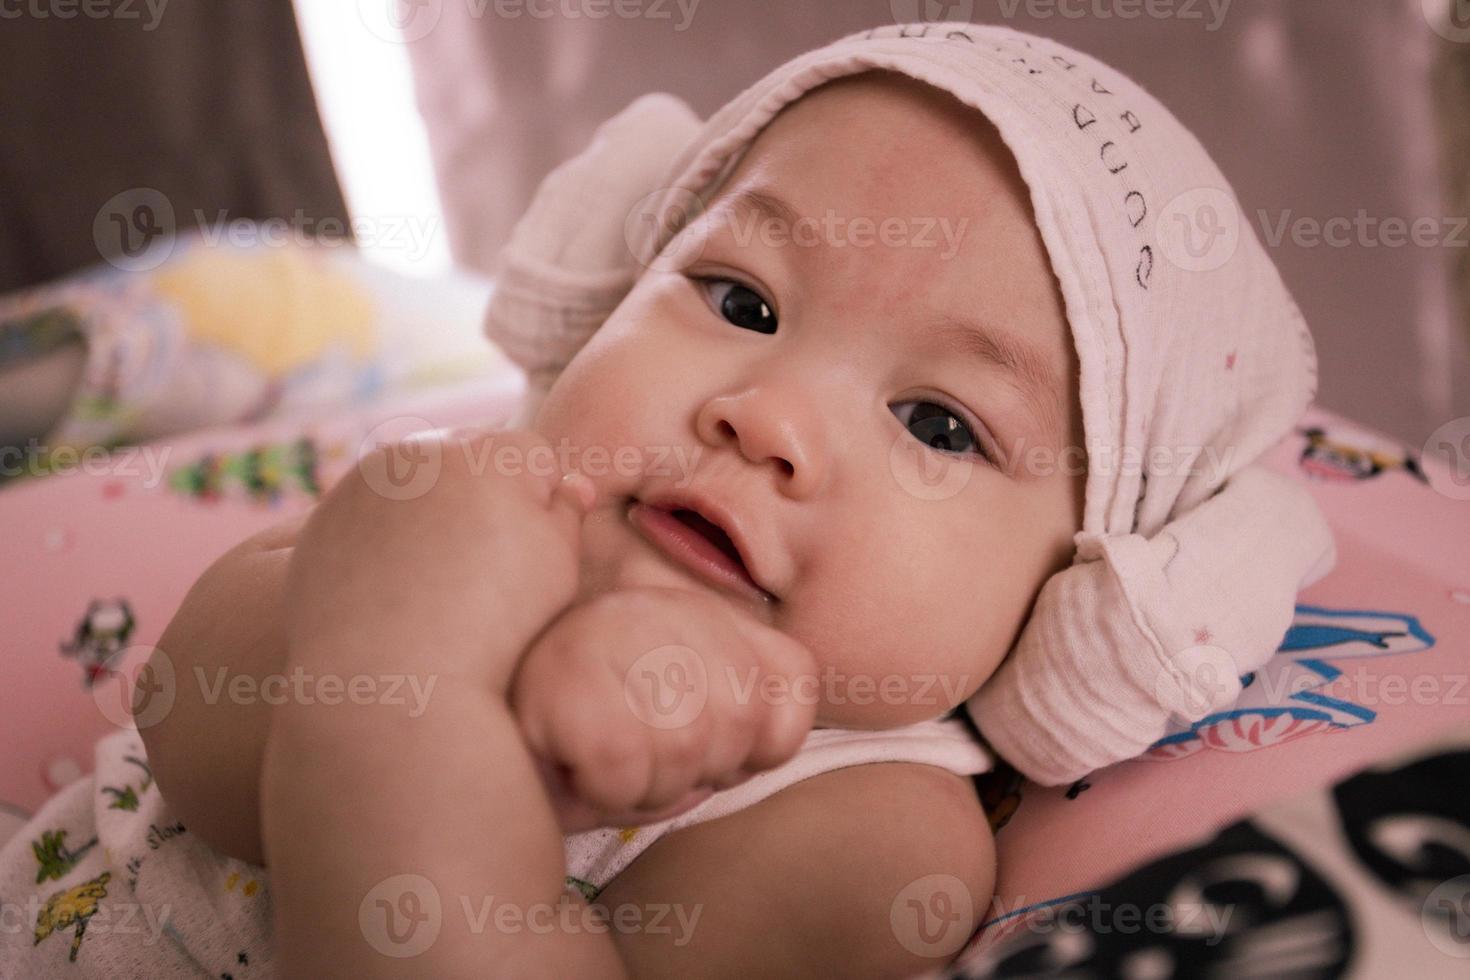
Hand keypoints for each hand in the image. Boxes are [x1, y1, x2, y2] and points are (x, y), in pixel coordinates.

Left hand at [282, 425, 595, 692]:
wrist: (393, 683)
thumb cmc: (493, 626)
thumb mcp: (557, 567)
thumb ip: (565, 514)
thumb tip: (567, 484)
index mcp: (484, 454)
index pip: (530, 455)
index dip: (541, 504)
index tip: (530, 556)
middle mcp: (419, 453)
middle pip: (469, 457)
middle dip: (484, 497)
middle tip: (485, 567)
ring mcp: (363, 483)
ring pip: (417, 481)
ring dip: (434, 511)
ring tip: (440, 580)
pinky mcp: (325, 518)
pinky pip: (371, 512)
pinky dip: (386, 537)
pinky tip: (397, 588)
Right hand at [509, 585, 818, 831]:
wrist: (472, 746)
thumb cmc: (588, 751)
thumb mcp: (684, 726)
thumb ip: (742, 718)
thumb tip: (768, 742)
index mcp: (697, 608)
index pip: (791, 678)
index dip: (759, 743)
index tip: (703, 748)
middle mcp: (657, 603)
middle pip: (740, 720)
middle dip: (695, 770)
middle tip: (640, 758)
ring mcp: (606, 630)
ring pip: (686, 748)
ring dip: (647, 785)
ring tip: (604, 760)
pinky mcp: (563, 679)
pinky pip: (626, 768)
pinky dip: (607, 791)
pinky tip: (574, 764)